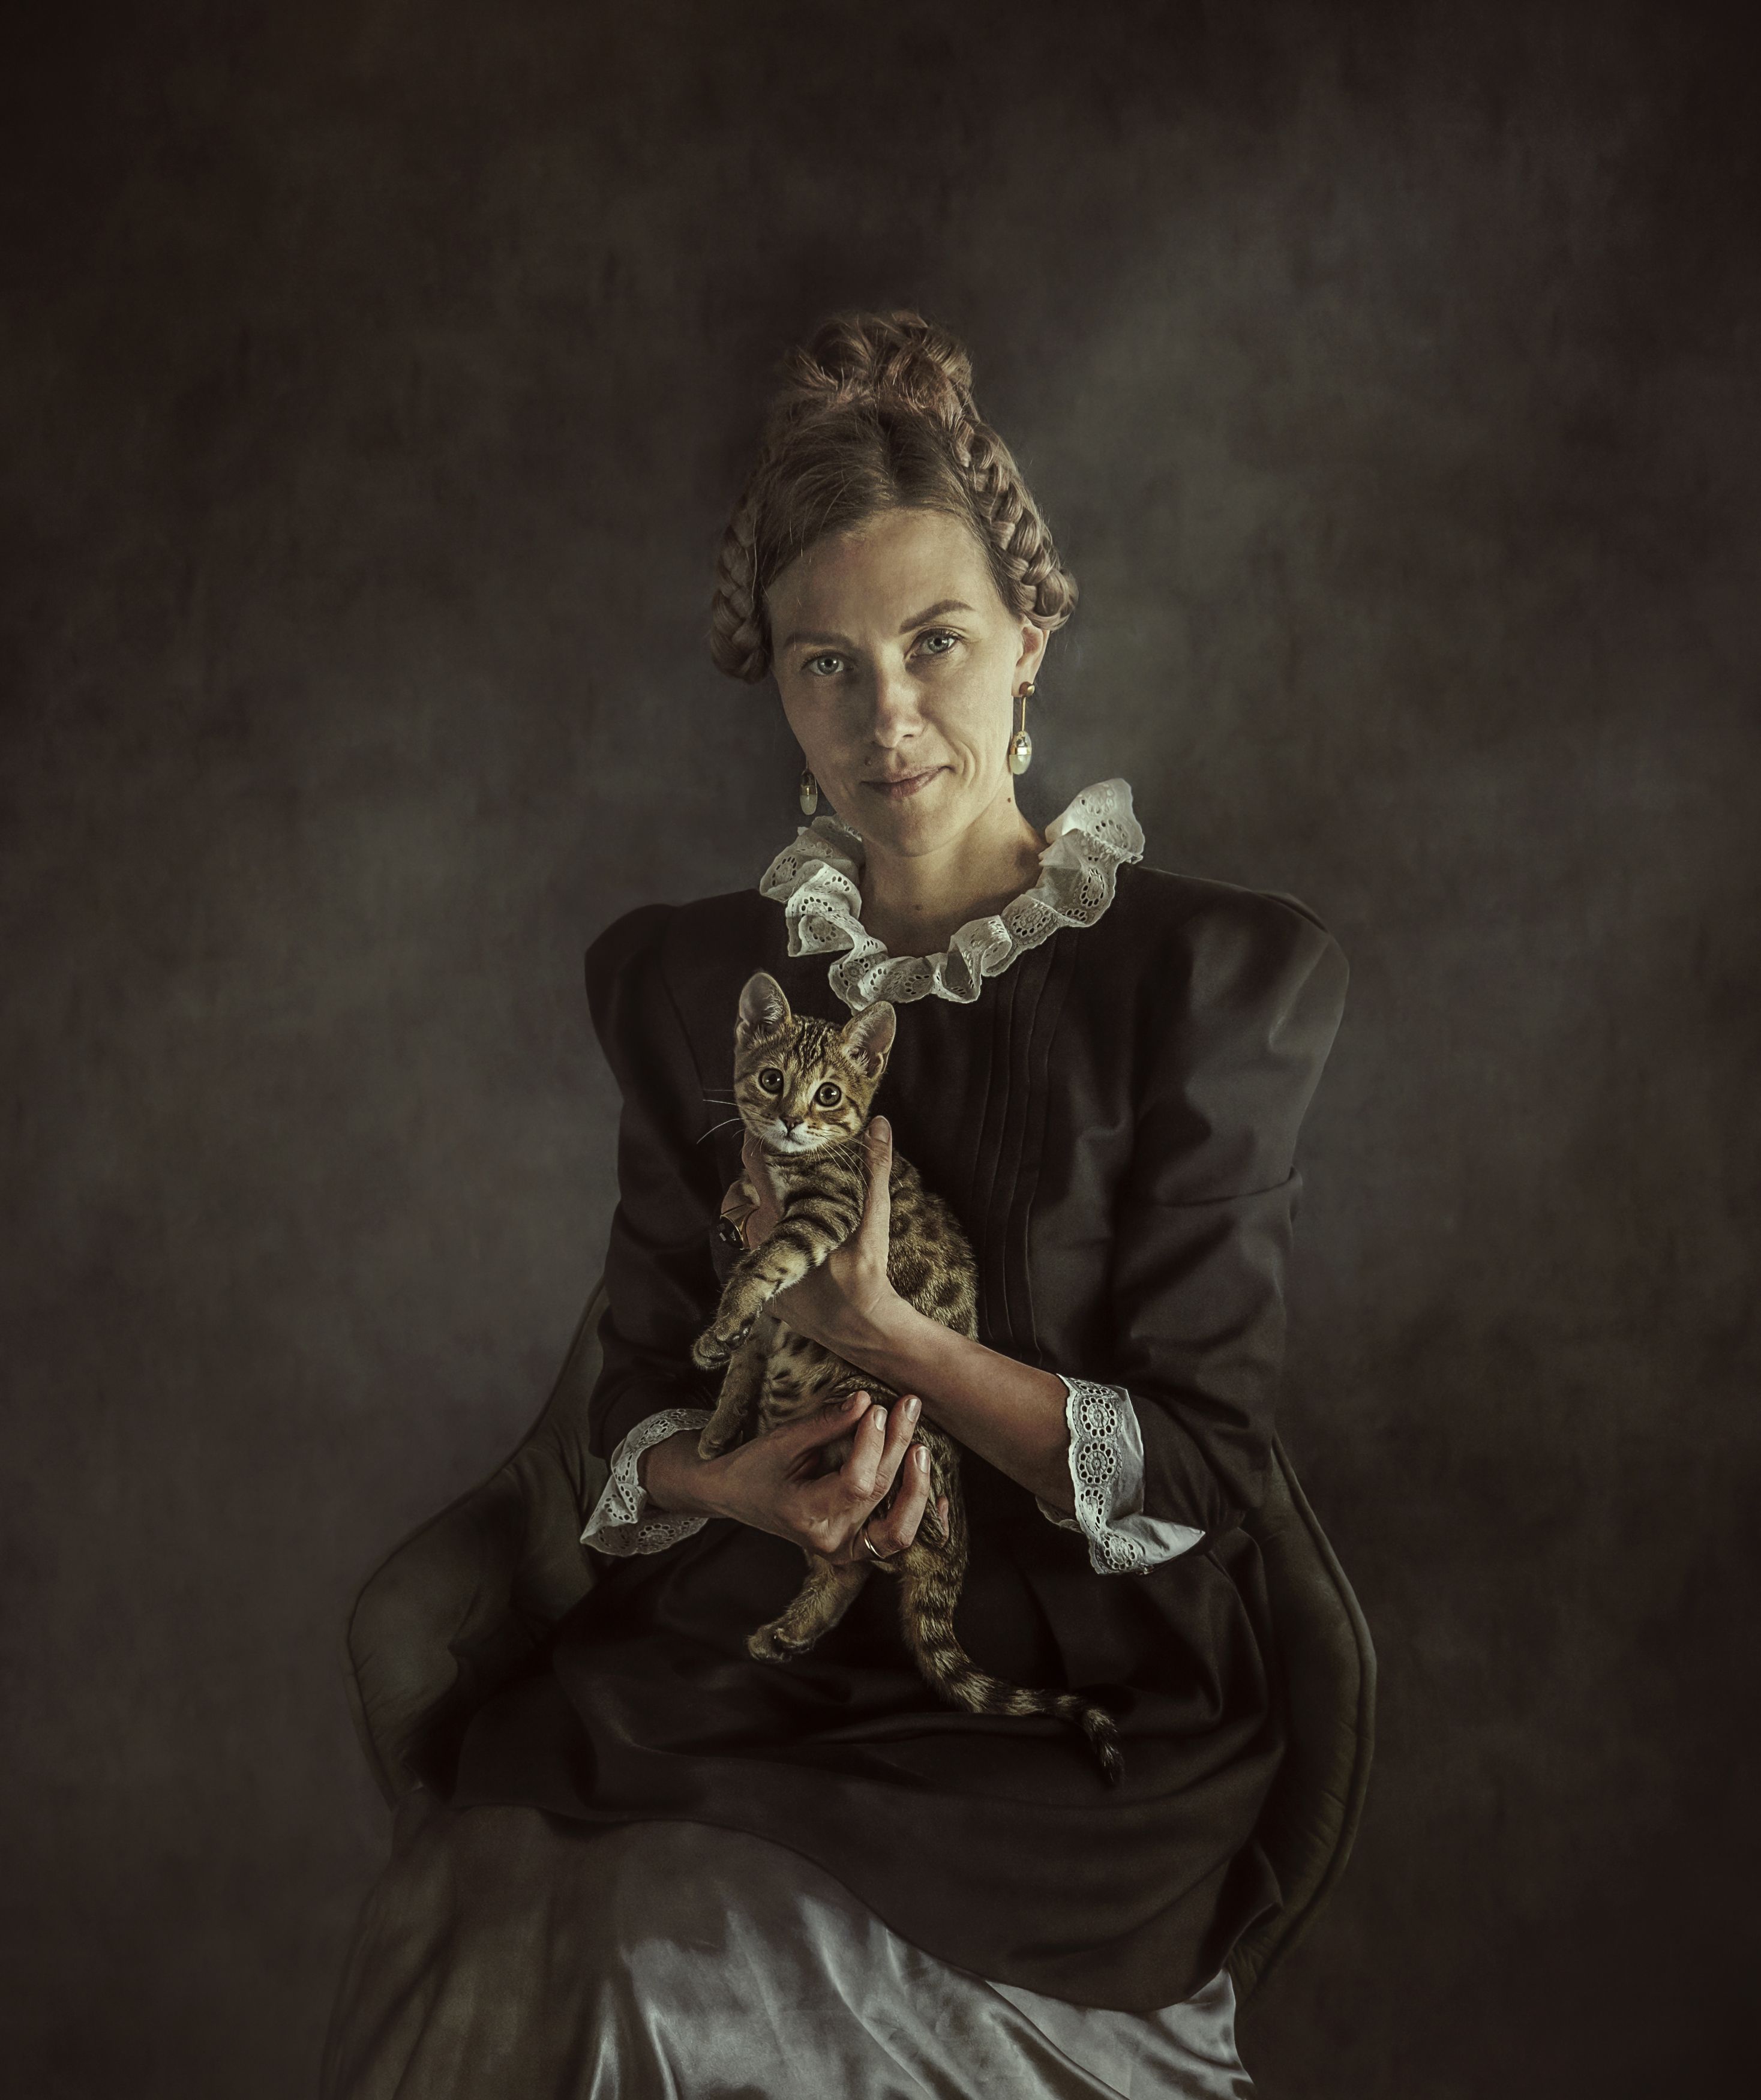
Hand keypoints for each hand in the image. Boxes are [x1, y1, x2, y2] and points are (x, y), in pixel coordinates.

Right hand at [643, 1389, 947, 1562]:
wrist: (734, 1495)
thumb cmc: (754, 1466)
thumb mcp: (783, 1441)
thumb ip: (827, 1425)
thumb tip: (866, 1400)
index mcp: (805, 1516)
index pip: (856, 1484)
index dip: (873, 1444)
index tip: (878, 1408)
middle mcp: (829, 1542)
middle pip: (879, 1495)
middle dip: (898, 1446)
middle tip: (909, 1405)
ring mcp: (845, 1550)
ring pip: (899, 1531)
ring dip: (918, 1489)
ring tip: (922, 1447)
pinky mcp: (856, 1546)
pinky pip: (895, 1539)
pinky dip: (920, 1517)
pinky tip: (941, 1495)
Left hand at [717, 1117, 906, 1355]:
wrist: (861, 1326)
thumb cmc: (866, 1268)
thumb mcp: (874, 1214)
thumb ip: (875, 1166)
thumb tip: (880, 1123)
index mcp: (783, 1212)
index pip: (754, 1166)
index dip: (756, 1148)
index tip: (765, 1139)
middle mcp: (762, 1236)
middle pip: (741, 1199)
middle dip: (755, 1188)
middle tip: (780, 1184)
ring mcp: (759, 1266)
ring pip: (745, 1230)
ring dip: (759, 1219)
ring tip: (786, 1216)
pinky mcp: (764, 1291)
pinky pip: (754, 1262)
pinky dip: (767, 1252)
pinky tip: (792, 1252)